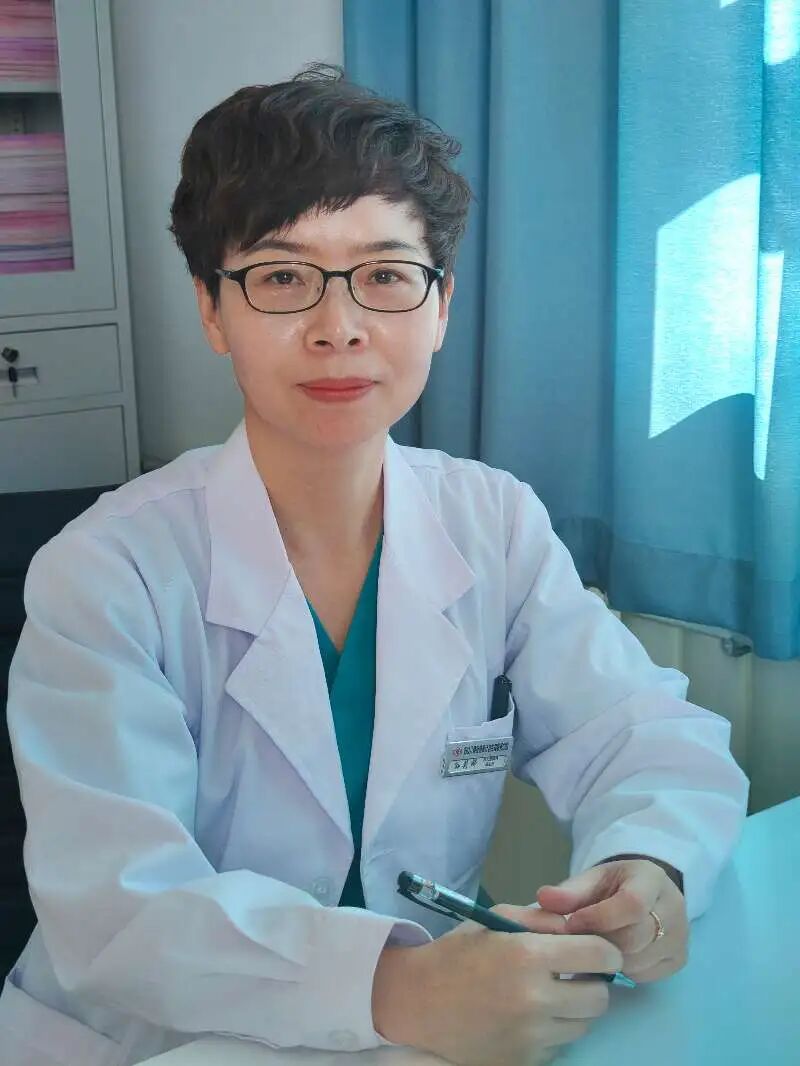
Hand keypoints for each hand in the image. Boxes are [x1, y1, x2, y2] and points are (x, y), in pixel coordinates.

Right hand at [372, 903, 622, 1065]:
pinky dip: (552, 1032)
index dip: (606, 952)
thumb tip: (579, 928)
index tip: (599, 952)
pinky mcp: (524, 1060)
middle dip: (593, 983)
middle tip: (574, 976)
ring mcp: (530, 1036)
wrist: (417, 1002)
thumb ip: (542, 919)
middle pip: (600, 998)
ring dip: (574, 1010)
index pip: (598, 955)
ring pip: (583, 1026)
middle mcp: (535, 999)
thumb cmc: (458, 953)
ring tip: (548, 996)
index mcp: (528, 956)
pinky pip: (559, 1046)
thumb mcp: (497, 919)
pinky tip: (528, 1017)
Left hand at [536, 858, 688, 983]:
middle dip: (600, 941)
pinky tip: (611, 955)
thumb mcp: (592, 879)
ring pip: (638, 960)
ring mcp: (681, 937)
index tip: (572, 922)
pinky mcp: (679, 960)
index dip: (599, 918)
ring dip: (608, 958)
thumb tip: (543, 898)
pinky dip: (622, 970)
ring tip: (593, 945)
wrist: (644, 894)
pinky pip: (645, 975)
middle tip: (579, 938)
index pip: (632, 904)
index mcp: (652, 878)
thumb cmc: (614, 886)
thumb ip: (569, 891)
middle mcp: (674, 907)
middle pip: (635, 937)